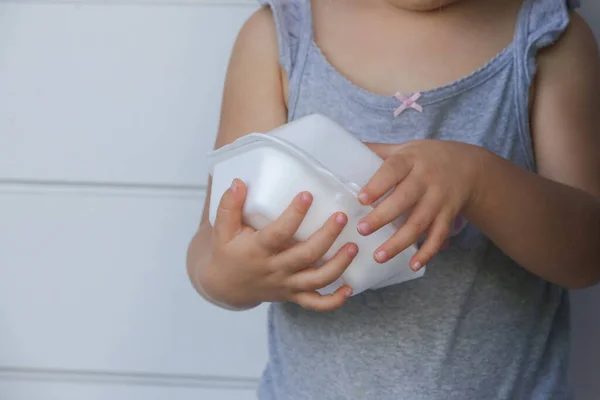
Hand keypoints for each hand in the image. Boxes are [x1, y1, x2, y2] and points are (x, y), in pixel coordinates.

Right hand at [198, 179, 357, 311]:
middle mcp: (275, 270)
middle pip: (305, 256)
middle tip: (341, 217)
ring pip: (316, 280)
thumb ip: (229, 206)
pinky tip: (350, 288)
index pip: (278, 234)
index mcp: (257, 251)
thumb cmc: (227, 253)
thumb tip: (239, 182)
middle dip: (326, 237)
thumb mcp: (221, 230)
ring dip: (338, 266)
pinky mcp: (292, 295)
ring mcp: (286, 285)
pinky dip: (334, 300)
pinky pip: (315, 303)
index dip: (293, 215)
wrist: (224, 287)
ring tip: (354, 247)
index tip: (307, 195)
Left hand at [358, 140, 482, 269]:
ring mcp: (439, 199)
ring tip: (378, 256)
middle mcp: (426, 179)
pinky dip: (427, 252)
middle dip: (383, 217)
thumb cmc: (425, 158)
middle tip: (362, 230)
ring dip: (399, 242)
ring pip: (419, 223)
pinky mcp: (448, 216)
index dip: (378, 185)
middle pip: (404, 200)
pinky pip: (438, 236)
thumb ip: (376, 151)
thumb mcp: (404, 148)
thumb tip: (344, 149)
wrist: (468, 167)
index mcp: (410, 160)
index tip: (361, 199)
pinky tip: (413, 265)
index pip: (393, 171)